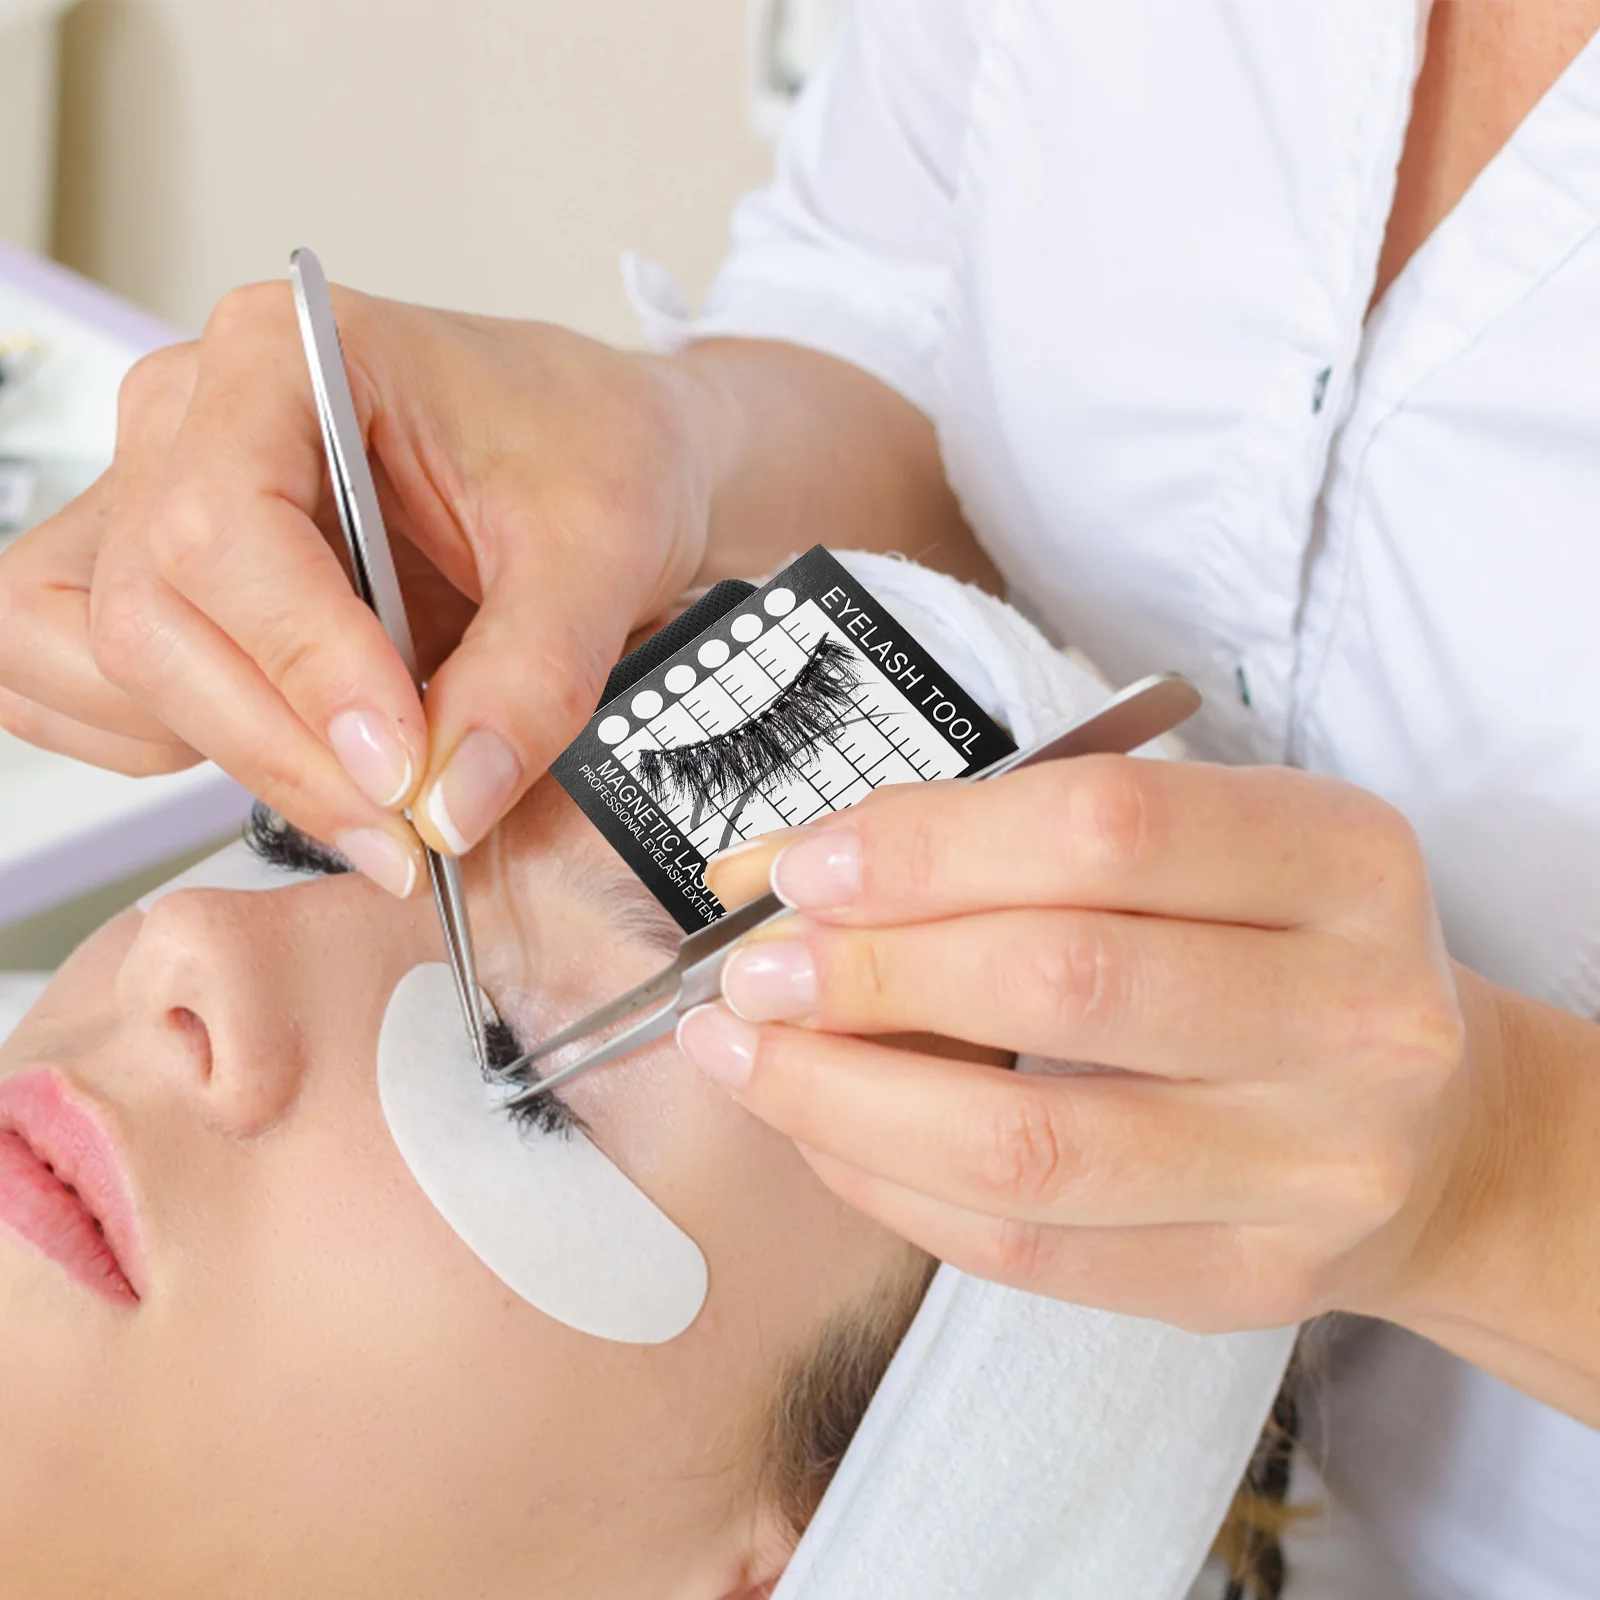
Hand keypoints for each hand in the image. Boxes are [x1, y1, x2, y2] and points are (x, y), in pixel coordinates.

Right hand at [0, 284, 724, 893]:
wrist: (595, 448)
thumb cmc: (587, 446)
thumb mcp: (603, 549)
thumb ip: (533, 676)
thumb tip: (448, 804)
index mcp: (284, 355)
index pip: (223, 527)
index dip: (304, 668)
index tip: (401, 765)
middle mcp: (190, 417)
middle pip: (148, 615)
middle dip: (278, 749)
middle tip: (405, 829)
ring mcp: (155, 495)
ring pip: (88, 655)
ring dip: (215, 751)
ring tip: (359, 787)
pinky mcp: (158, 574)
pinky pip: (71, 676)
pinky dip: (162, 744)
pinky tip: (293, 754)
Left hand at [680, 756, 1498, 1332]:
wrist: (1429, 1127)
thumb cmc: (1271, 955)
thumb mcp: (1186, 854)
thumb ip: (993, 844)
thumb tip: (777, 871)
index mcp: (1340, 861)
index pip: (1106, 829)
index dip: (929, 846)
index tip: (804, 867)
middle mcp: (1353, 1017)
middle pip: (1065, 984)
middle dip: (868, 973)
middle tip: (754, 970)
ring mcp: (1311, 1168)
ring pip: (1029, 1145)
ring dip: (846, 1098)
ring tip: (748, 1053)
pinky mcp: (1249, 1281)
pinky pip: (1028, 1250)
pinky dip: (892, 1186)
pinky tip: (826, 1136)